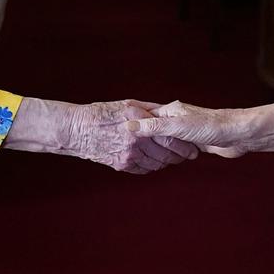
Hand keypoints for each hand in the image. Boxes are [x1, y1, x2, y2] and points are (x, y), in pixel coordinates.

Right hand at [63, 100, 198, 173]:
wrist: (78, 130)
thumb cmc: (103, 113)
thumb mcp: (128, 104)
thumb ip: (150, 109)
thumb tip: (168, 111)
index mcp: (139, 122)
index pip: (170, 137)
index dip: (185, 144)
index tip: (195, 146)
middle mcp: (136, 139)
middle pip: (167, 154)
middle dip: (182, 156)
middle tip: (191, 155)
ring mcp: (128, 154)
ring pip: (157, 164)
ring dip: (168, 162)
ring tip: (174, 158)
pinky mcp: (121, 165)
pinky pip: (144, 169)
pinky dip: (152, 166)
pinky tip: (156, 161)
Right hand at [125, 101, 249, 157]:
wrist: (240, 134)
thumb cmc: (212, 126)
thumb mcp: (179, 127)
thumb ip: (154, 128)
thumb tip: (129, 126)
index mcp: (169, 112)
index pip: (144, 117)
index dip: (131, 125)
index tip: (116, 132)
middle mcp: (174, 120)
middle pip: (151, 132)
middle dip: (141, 141)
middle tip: (126, 151)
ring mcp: (183, 132)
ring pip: (161, 143)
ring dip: (155, 151)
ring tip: (143, 158)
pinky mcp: (192, 143)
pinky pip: (172, 151)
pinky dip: (166, 156)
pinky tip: (162, 162)